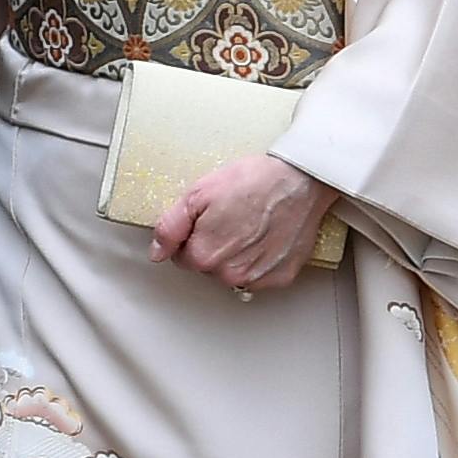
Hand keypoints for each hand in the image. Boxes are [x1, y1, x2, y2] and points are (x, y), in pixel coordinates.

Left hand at [149, 152, 328, 293]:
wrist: (300, 180)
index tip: (207, 220)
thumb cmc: (254, 181)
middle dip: (213, 246)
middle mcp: (231, 275)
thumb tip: (157, 252)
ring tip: (250, 225)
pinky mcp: (281, 276)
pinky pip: (260, 275)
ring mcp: (258, 278)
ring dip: (236, 255)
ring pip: (233, 272)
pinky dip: (260, 260)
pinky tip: (266, 237)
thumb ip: (171, 227)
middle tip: (230, 218)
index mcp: (205, 256)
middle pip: (208, 267)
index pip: (183, 258)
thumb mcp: (199, 193)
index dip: (192, 236)